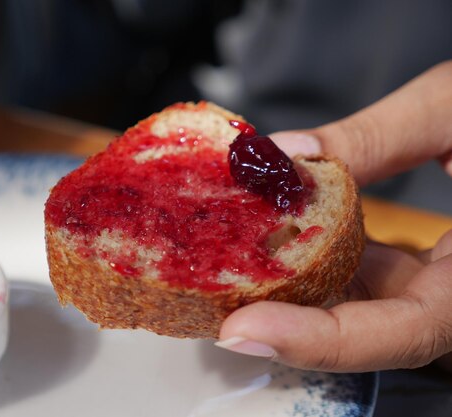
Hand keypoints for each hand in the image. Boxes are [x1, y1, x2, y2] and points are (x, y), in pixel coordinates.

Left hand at [216, 61, 451, 371]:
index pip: (398, 334)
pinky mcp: (427, 263)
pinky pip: (369, 274)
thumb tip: (283, 155)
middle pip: (366, 329)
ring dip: (296, 286)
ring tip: (231, 264)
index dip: (316, 340)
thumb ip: (375, 136)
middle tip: (217, 300)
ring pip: (362, 303)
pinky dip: (322, 257)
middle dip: (288, 320)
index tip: (242, 332)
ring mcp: (442, 282)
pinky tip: (281, 231)